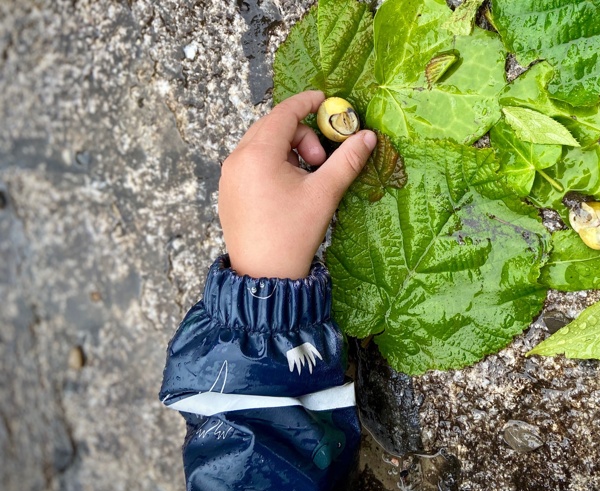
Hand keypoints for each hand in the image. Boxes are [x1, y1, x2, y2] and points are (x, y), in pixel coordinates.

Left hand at [218, 91, 376, 278]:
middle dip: (301, 134)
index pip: (284, 113)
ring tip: (305, 178)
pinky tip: (288, 188)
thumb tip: (368, 137)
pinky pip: (250, 162)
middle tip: (320, 160)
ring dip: (288, 150)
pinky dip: (272, 163)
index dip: (307, 102)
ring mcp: (229, 176)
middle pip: (272, 126)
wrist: (264, 276)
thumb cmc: (293, 234)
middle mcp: (237, 159)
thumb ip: (347, 160)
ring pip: (260, 144)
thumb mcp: (324, 194)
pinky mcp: (228, 192)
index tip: (326, 100)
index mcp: (258, 154)